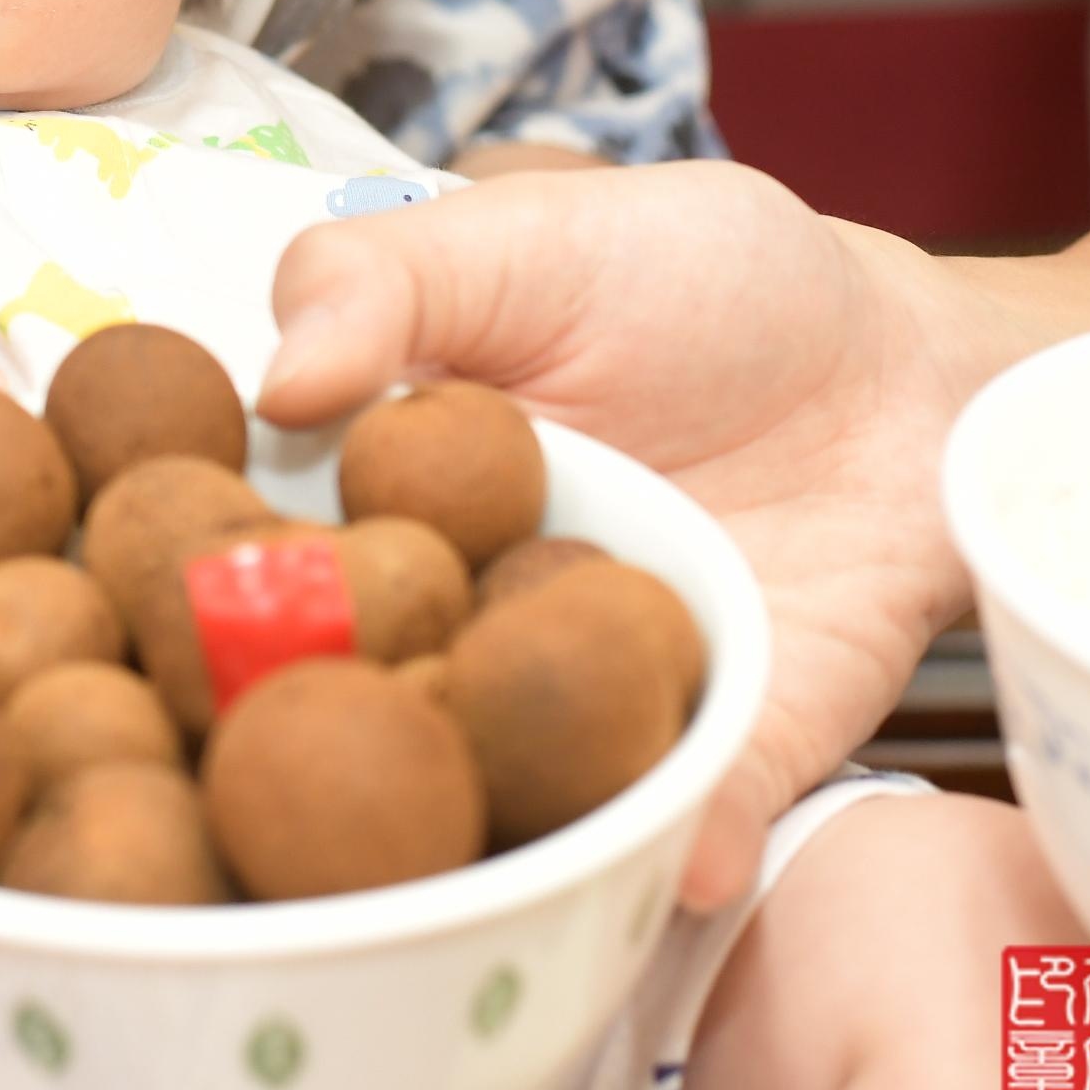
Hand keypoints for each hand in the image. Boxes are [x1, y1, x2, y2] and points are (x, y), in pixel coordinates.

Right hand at [263, 161, 994, 907]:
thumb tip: (272, 383)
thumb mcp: (531, 236)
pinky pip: (700, 805)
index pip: (274, 565)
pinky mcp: (735, 741)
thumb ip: (387, 279)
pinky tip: (681, 854)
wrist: (908, 356)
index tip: (181, 608)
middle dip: (323, 735)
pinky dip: (691, 838)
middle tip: (291, 747)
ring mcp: (599, 696)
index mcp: (388, 500)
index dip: (218, 592)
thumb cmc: (699, 280)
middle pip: (370, 698)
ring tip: (448, 846)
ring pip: (513, 782)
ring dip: (482, 819)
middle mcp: (470, 620)